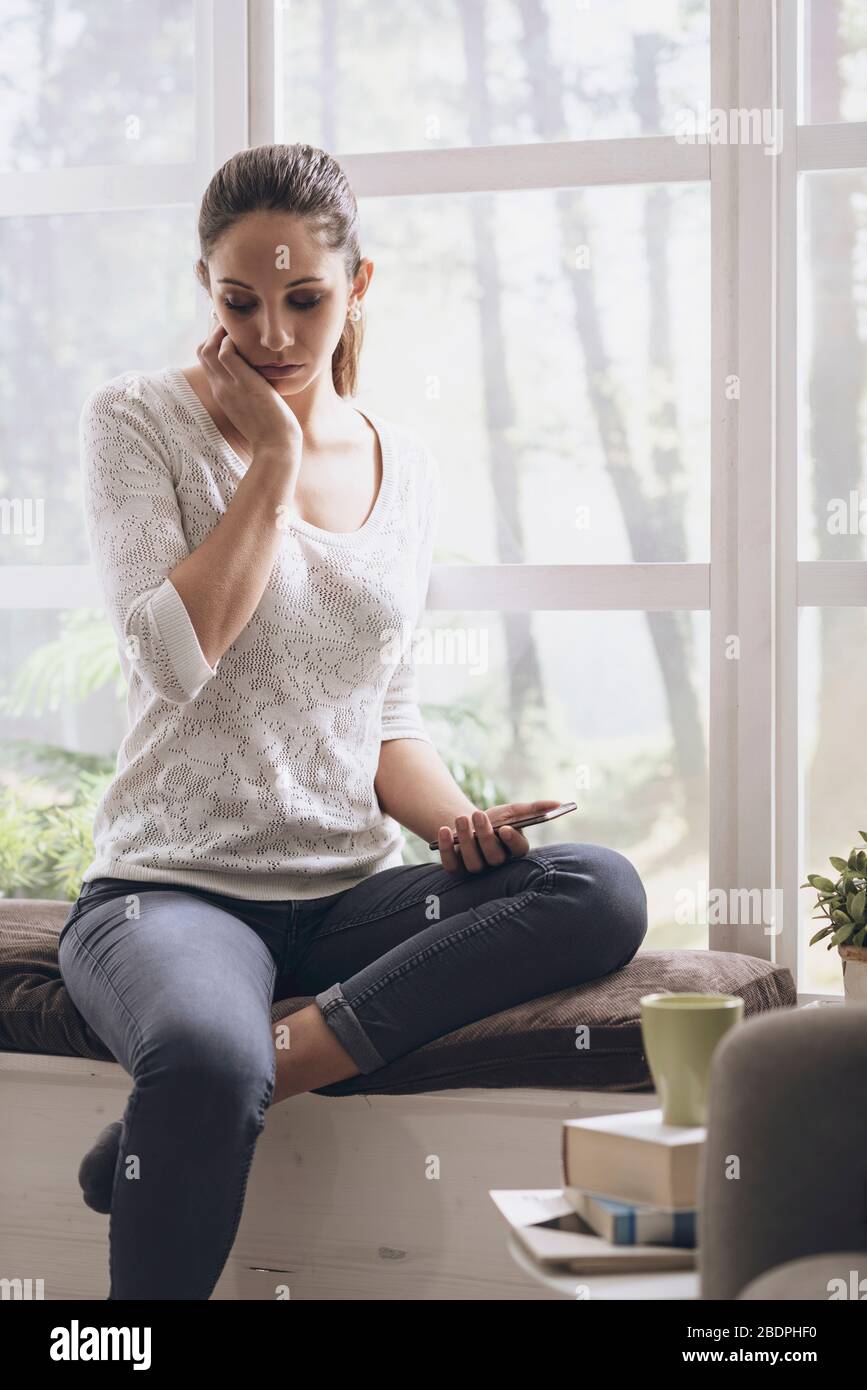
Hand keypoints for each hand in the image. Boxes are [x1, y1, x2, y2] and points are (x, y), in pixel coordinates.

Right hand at [196, 319, 303, 456]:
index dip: (215, 343)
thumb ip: (252, 394)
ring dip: (220, 332)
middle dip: (214, 332)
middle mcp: (221, 388)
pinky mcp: (243, 383)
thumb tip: (263, 382)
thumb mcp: (256, 410)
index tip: (232, 334)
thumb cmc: (272, 432)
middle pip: (202, 351)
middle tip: (234, 324)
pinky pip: (224, 352)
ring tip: (238, 327)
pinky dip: (230, 340)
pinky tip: (247, 340)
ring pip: (207, 349)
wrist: (276, 447)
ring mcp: (229, 386)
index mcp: (223, 393)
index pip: (207, 362)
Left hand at [435, 799, 561, 874]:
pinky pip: (451, 864)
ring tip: (462, 819)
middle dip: (485, 836)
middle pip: (494, 858)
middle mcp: (497, 865)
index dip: (512, 841)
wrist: (469, 826)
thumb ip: (534, 808)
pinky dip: (445, 848)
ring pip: (473, 862)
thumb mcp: (513, 811)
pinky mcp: (457, 870)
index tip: (505, 828)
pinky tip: (444, 830)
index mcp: (514, 851)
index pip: (518, 851)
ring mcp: (476, 869)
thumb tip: (558, 803)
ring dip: (466, 840)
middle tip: (479, 815)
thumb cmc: (496, 820)